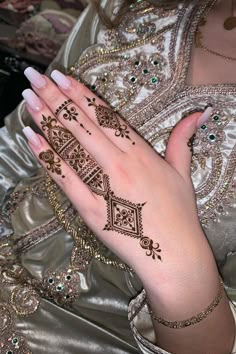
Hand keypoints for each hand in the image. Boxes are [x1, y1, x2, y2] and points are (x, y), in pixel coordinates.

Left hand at [22, 68, 212, 284]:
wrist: (172, 255)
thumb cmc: (178, 215)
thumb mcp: (182, 173)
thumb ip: (182, 140)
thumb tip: (197, 114)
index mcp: (141, 152)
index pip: (105, 116)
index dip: (81, 95)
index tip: (62, 77)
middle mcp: (119, 163)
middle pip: (82, 124)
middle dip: (56, 97)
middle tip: (34, 78)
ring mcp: (102, 185)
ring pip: (70, 146)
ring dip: (46, 120)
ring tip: (28, 99)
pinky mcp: (88, 208)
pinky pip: (63, 177)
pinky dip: (46, 156)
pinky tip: (31, 138)